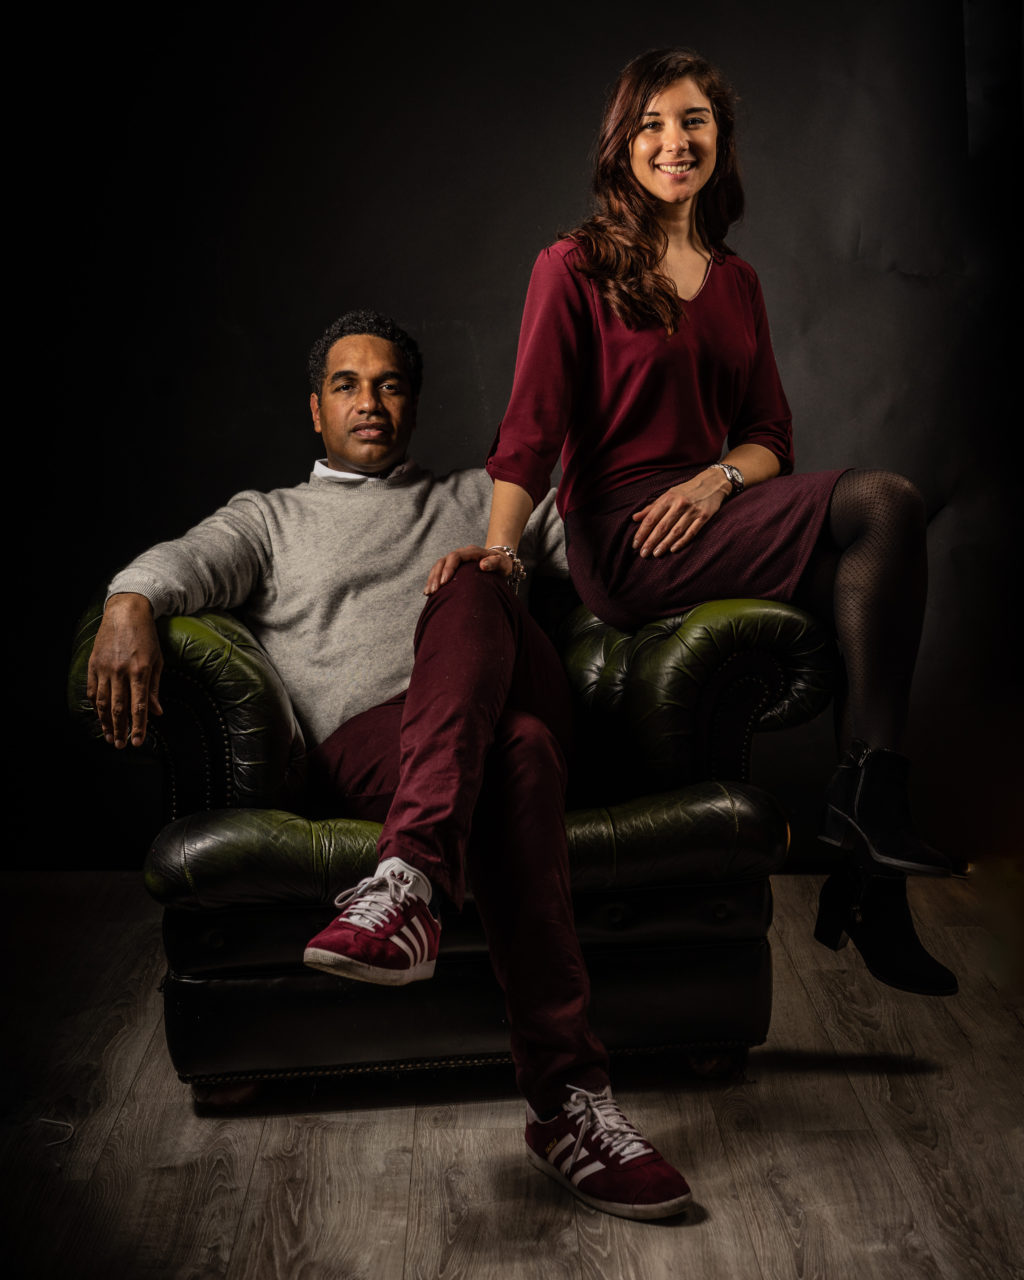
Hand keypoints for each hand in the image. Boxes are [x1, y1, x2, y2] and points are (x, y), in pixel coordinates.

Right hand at [86, 593, 163, 747]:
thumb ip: (155, 688)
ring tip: (109, 737)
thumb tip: (157, 713)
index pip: (139, 706)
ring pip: (104, 702)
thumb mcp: (158, 660)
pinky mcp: (93, 664)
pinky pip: (93, 690)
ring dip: (106, 722)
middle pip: (119, 708)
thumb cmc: (147, 637)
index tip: (138, 743)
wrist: (126, 612)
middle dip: (120, 730)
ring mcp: (105, 668)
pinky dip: (96, 706)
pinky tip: (100, 717)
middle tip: (120, 745)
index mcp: (141, 671)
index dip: (139, 727)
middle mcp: (121, 671)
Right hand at [423, 546, 513, 594]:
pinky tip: (428, 592)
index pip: (455, 557)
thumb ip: (494, 563)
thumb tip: (483, 565)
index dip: (448, 569)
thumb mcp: (502, 564)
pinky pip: (439, 572)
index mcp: (471, 552)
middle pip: (443, 561)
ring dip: (432, 579)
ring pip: (438, 566)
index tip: (444, 582)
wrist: (499, 562)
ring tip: (428, 593)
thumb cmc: (502, 565)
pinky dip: (433, 580)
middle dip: (436, 576)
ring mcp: (455, 561)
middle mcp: (461, 554)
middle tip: (433, 590)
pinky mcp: (452, 568)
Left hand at [631, 469, 730, 557]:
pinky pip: (692, 532)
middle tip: (643, 553)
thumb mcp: (668, 494)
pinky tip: (673, 549)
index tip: (635, 544)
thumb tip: (634, 518)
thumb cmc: (686, 490)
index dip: (642, 532)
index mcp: (668, 498)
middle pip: (662, 526)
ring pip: (676, 531)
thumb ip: (652, 507)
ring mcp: (693, 511)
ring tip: (656, 554)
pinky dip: (682, 542)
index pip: (651, 518)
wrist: (712, 483)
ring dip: (665, 544)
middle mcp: (680, 504)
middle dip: (651, 541)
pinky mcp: (704, 517)